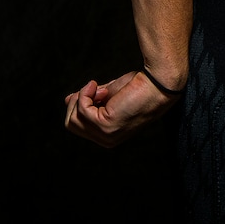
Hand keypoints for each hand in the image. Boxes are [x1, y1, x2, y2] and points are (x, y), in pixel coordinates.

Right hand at [64, 70, 180, 147]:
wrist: (157, 83)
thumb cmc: (139, 86)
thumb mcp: (108, 94)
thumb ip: (90, 100)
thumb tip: (67, 100)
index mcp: (108, 135)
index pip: (77, 126)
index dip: (77, 106)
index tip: (89, 90)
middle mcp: (106, 140)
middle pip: (71, 124)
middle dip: (76, 102)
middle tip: (94, 88)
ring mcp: (106, 135)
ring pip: (73, 119)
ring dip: (82, 97)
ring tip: (99, 87)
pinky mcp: (106, 125)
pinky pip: (82, 109)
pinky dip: (86, 93)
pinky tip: (99, 86)